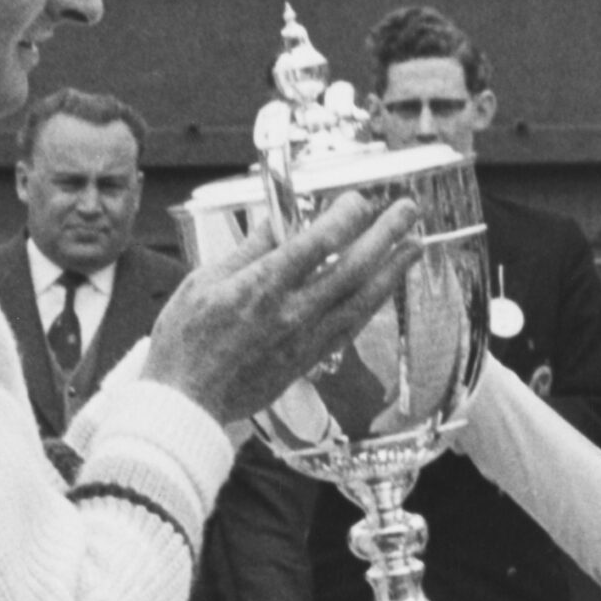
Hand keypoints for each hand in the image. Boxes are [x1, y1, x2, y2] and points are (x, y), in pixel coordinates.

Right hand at [144, 191, 422, 424]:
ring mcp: (305, 339)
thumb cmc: (185, 340)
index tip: (359, 199)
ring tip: (414, 247)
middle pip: (352, 268)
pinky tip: (385, 288)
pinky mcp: (308, 361)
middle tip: (409, 211)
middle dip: (386, 236)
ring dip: (392, 271)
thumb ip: (248, 250)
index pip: (317, 243)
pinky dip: (371, 304)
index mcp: (262, 286)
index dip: (346, 217)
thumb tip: (278, 221)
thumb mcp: (203, 281)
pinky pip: (350, 327)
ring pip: (361, 301)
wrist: (186, 400)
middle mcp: (292, 312)